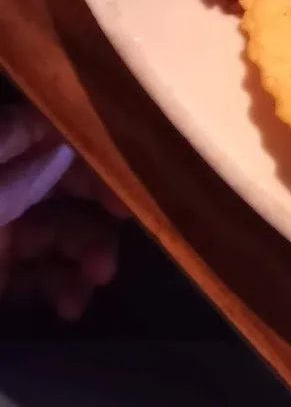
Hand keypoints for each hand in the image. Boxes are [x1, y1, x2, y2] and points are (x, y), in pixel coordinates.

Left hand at [0, 103, 127, 319]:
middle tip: (129, 218)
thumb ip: (15, 177)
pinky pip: (42, 274)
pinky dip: (64, 285)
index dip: (82, 143)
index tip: (122, 162)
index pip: (37, 132)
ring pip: (58, 230)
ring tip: (99, 277)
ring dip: (88, 250)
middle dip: (95, 201)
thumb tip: (64, 145)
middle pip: (57, 180)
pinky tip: (73, 304)